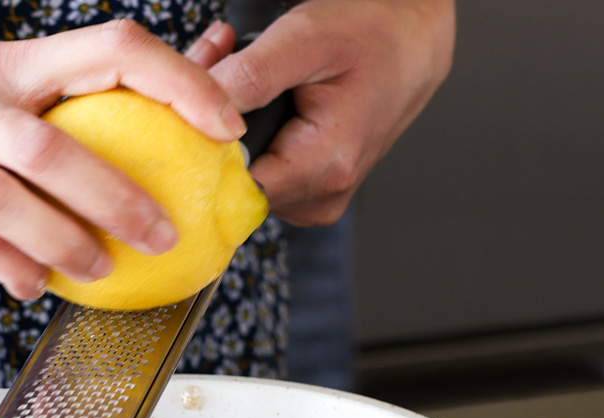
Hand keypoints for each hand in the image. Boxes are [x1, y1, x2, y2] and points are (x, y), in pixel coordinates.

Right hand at [0, 20, 245, 298]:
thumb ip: (67, 120)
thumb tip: (168, 128)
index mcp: (12, 66)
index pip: (113, 48)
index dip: (179, 82)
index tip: (224, 126)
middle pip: (65, 137)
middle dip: (126, 192)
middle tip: (169, 232)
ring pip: (21, 193)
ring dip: (74, 239)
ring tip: (104, 269)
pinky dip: (18, 268)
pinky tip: (34, 285)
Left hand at [204, 0, 455, 225]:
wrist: (412, 40)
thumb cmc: (372, 34)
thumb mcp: (305, 40)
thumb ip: (249, 79)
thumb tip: (195, 115)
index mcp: (325, 167)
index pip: (231, 189)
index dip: (201, 147)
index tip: (192, 99)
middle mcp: (321, 196)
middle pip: (232, 183)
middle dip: (210, 128)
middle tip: (214, 65)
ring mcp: (317, 198)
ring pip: (242, 178)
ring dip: (225, 128)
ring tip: (236, 72)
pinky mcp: (312, 190)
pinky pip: (261, 173)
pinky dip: (246, 136)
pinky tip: (253, 97)